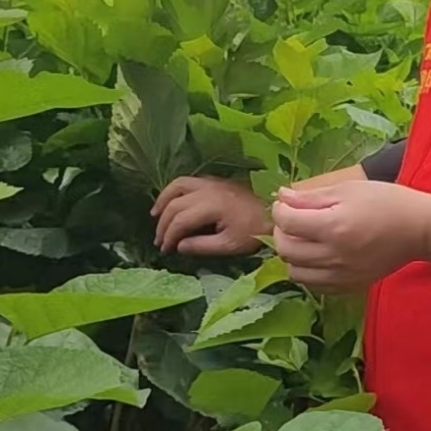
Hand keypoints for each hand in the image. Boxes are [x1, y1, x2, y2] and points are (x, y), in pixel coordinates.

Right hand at [151, 176, 270, 254]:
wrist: (275, 210)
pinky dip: (174, 190)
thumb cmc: (255, 230)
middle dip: (163, 224)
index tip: (166, 250)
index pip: (180, 220)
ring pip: (178, 185)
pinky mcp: (215, 180)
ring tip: (155, 215)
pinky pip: (187, 180)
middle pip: (175, 204)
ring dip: (163, 200)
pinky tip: (171, 202)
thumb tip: (179, 246)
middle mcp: (208, 189)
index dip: (169, 236)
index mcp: (212, 206)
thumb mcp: (230, 245)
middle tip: (160, 241)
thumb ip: (202, 246)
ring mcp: (211, 182)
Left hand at [270, 181, 430, 293]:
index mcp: (333, 226)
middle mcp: (333, 255)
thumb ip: (312, 197)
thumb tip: (282, 197)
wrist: (419, 230)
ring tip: (303, 239)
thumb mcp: (349, 190)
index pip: (287, 222)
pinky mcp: (349, 285)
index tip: (285, 203)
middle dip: (281, 231)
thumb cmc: (387, 202)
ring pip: (295, 272)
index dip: (279, 210)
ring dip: (292, 255)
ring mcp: (341, 275)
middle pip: (285, 249)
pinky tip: (316, 257)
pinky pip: (314, 286)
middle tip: (292, 219)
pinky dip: (307, 272)